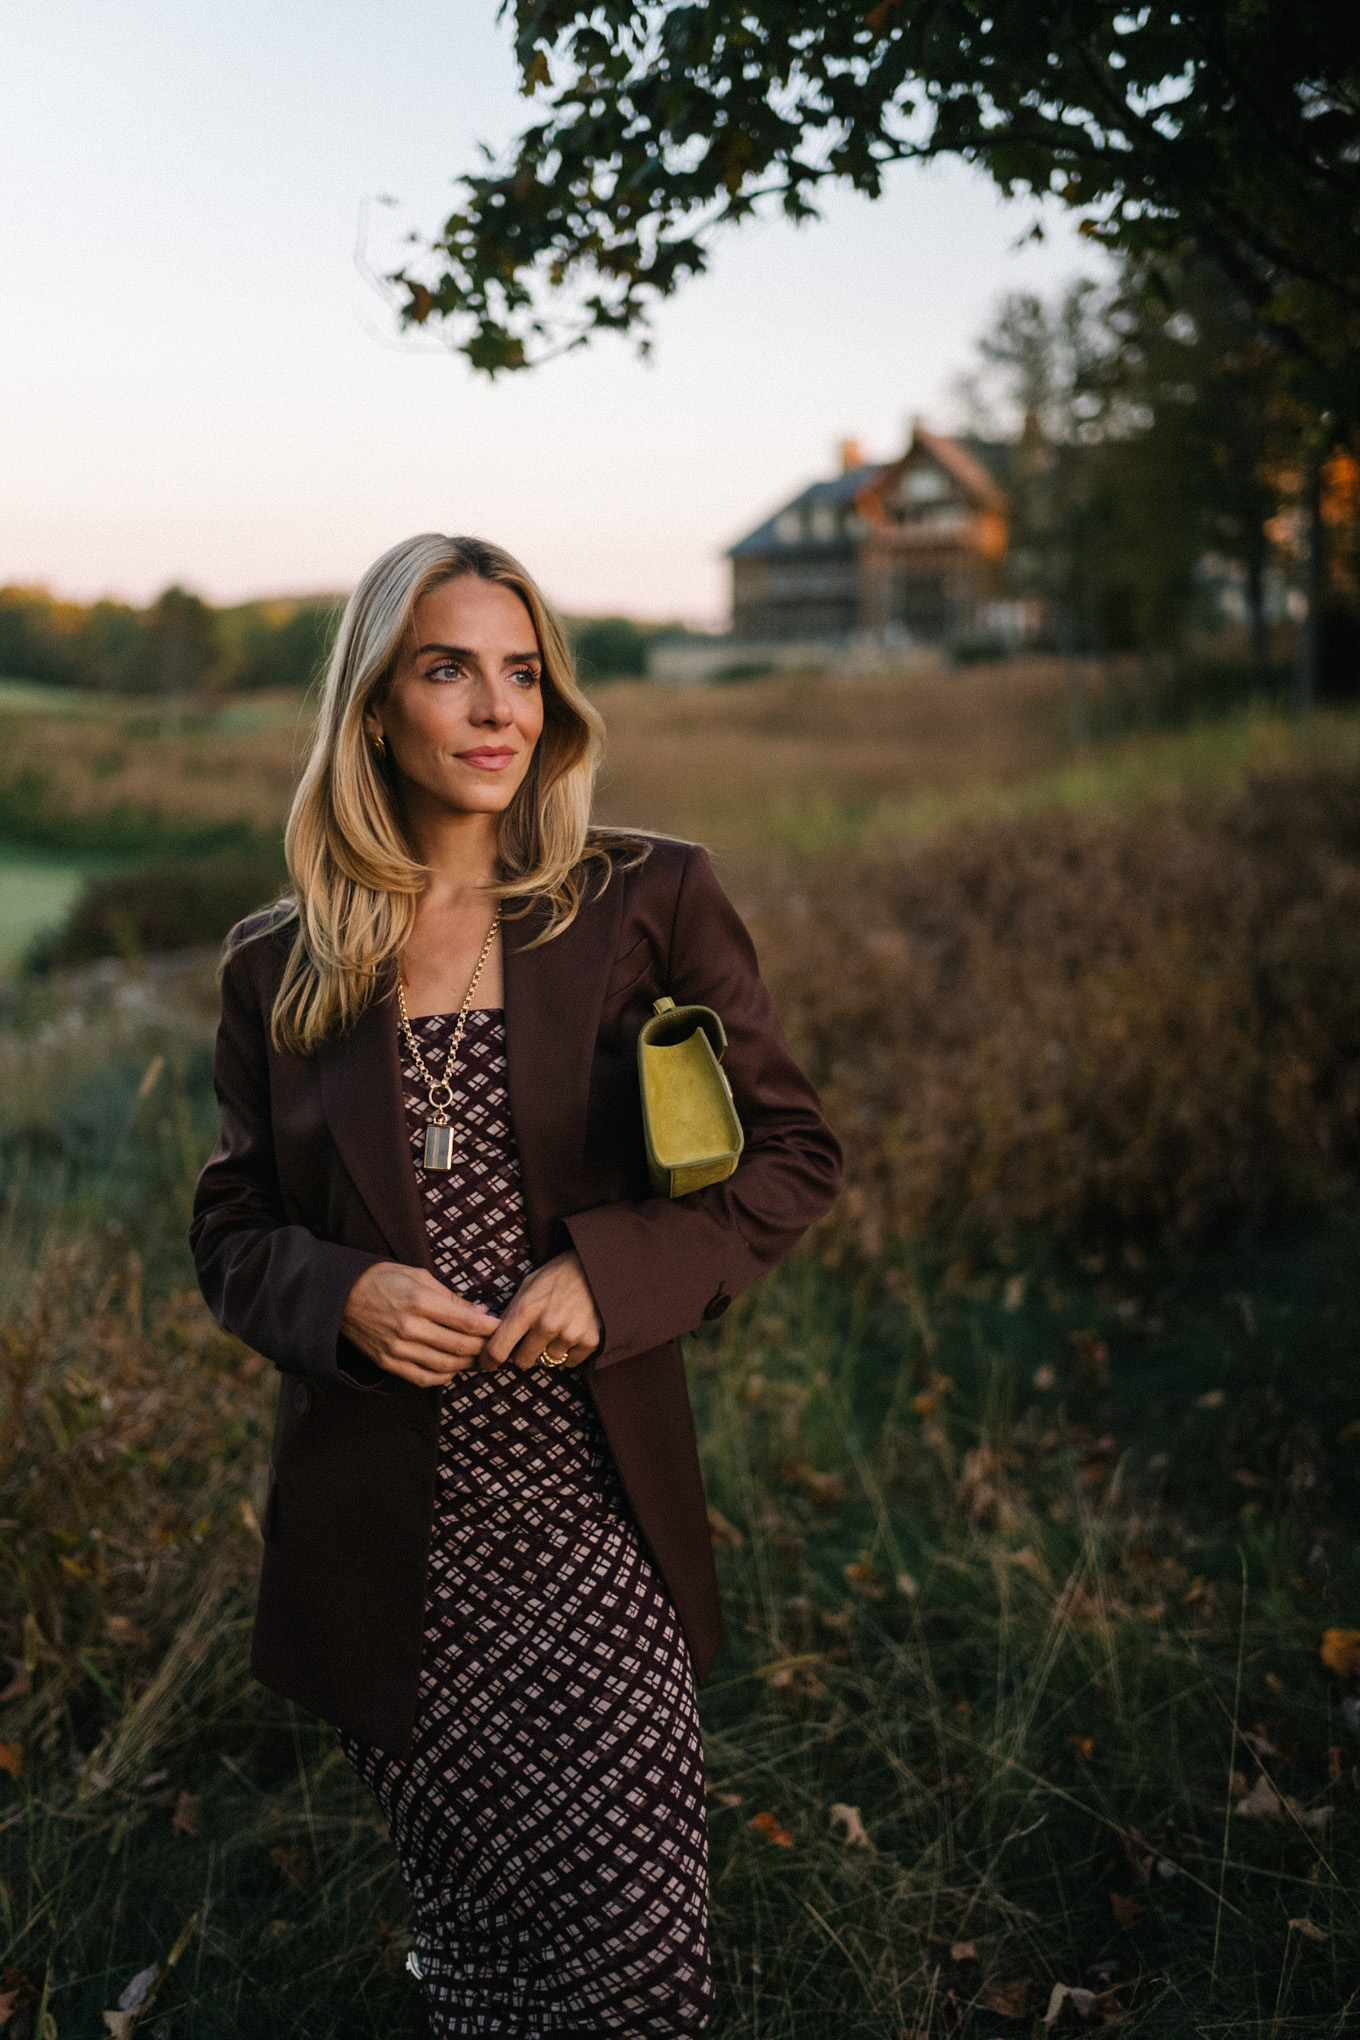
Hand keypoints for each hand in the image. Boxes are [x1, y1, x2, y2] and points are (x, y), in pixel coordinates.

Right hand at [341, 1262, 499, 1387]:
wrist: (341, 1296)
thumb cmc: (382, 1279)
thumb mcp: (418, 1276)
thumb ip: (450, 1297)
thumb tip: (480, 1312)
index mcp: (419, 1301)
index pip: (465, 1320)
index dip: (489, 1327)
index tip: (502, 1326)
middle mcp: (409, 1328)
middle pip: (459, 1346)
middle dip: (483, 1347)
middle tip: (495, 1345)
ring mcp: (397, 1348)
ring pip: (444, 1366)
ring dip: (467, 1364)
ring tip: (478, 1358)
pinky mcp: (388, 1363)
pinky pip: (422, 1378)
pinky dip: (443, 1377)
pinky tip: (453, 1369)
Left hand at [480, 1250, 601, 1372]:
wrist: (595, 1267)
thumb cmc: (557, 1276)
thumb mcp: (527, 1287)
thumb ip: (511, 1313)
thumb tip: (494, 1339)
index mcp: (526, 1309)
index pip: (499, 1349)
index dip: (489, 1361)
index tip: (488, 1364)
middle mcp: (546, 1325)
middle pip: (523, 1362)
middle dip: (523, 1354)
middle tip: (531, 1340)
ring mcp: (569, 1334)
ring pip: (549, 1361)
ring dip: (550, 1350)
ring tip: (559, 1327)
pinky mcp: (589, 1341)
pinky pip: (571, 1362)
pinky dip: (570, 1351)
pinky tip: (574, 1330)